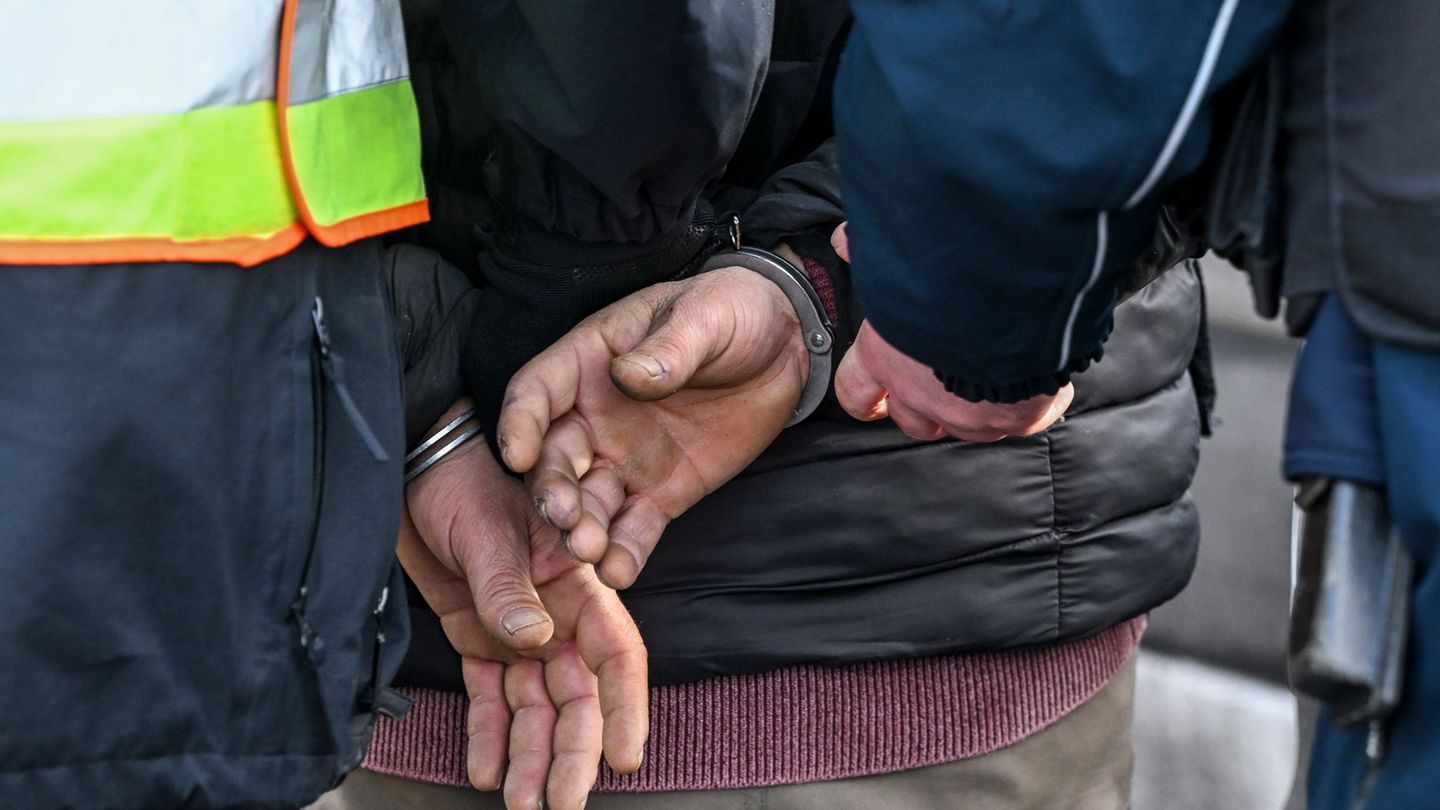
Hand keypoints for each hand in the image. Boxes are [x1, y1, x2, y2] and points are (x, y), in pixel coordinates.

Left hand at [399, 401, 647, 809]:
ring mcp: (518, 630)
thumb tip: (534, 642)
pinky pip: (491, 698)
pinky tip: (487, 772)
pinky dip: (489, 736)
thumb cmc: (458, 480)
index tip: (622, 756)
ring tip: (523, 805)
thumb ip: (507, 589)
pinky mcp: (478, 639)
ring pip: (535, 707)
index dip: (624, 706)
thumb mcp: (485, 529)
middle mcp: (555, 614)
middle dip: (572, 752)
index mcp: (575, 582)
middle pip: (576, 695)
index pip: (615, 652)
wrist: (409, 467)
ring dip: (532, 757)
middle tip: (563, 804)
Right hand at [496, 268, 808, 588]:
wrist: (783, 346)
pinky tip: (620, 570)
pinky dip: (625, 552)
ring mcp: (625, 458)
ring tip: (590, 551)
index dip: (521, 422)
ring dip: (583, 528)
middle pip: (555, 458)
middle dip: (553, 489)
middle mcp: (594, 415)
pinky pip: (635, 527)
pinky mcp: (661, 493)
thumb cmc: (731, 311)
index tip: (518, 453)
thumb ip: (668, 348)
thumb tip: (630, 375)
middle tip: (564, 517)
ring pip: (589, 500)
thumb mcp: (704, 316)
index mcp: (589, 361)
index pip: (537, 392)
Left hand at [830, 223, 1072, 440]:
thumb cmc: (951, 270)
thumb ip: (870, 252)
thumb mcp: (896, 254)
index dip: (865, 398)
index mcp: (884, 358)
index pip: (856, 394)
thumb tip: (845, 242)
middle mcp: (922, 395)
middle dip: (923, 406)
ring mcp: (970, 413)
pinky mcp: (1018, 417)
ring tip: (997, 375)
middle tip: (943, 381)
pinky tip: (1041, 379)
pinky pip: (1024, 420)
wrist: (1017, 285)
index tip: (874, 397)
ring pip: (966, 427)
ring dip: (976, 407)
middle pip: (912, 422)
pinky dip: (1033, 403)